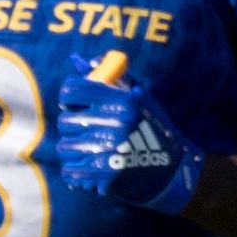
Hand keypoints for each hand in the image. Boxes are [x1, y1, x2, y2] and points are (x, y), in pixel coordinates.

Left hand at [46, 70, 199, 220]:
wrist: (171, 172)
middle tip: (86, 133)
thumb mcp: (142, 101)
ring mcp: (107, 150)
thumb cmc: (153, 132)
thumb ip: (118, 80)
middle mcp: (114, 123)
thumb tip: (89, 62)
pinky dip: (76, 171)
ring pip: (65, 147)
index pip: (71, 91)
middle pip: (65, 121)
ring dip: (74, 151)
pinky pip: (70, 170)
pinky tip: (89, 169)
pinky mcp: (103, 174)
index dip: (70, 98)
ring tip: (89, 153)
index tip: (75, 105)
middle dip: (73, 128)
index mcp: (122, 102)